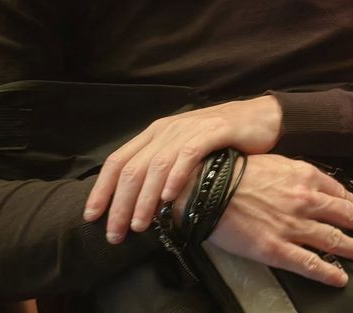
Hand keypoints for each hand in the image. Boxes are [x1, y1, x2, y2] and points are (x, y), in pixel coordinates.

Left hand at [84, 96, 282, 243]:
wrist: (260, 118)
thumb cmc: (221, 142)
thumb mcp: (184, 151)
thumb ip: (162, 171)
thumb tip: (138, 206)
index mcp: (155, 134)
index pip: (117, 161)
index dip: (101, 189)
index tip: (91, 217)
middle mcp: (167, 130)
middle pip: (132, 168)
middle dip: (119, 204)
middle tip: (115, 233)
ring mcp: (189, 129)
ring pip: (156, 165)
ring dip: (144, 199)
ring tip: (139, 225)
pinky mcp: (213, 131)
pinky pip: (187, 155)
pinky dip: (175, 178)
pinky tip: (169, 198)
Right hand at [208, 154, 352, 286]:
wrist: (210, 187)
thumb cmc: (238, 172)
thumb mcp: (278, 162)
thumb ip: (300, 174)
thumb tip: (314, 183)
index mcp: (306, 177)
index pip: (340, 192)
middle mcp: (305, 201)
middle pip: (345, 216)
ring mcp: (293, 226)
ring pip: (333, 240)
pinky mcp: (276, 248)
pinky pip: (310, 263)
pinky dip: (328, 272)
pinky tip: (340, 278)